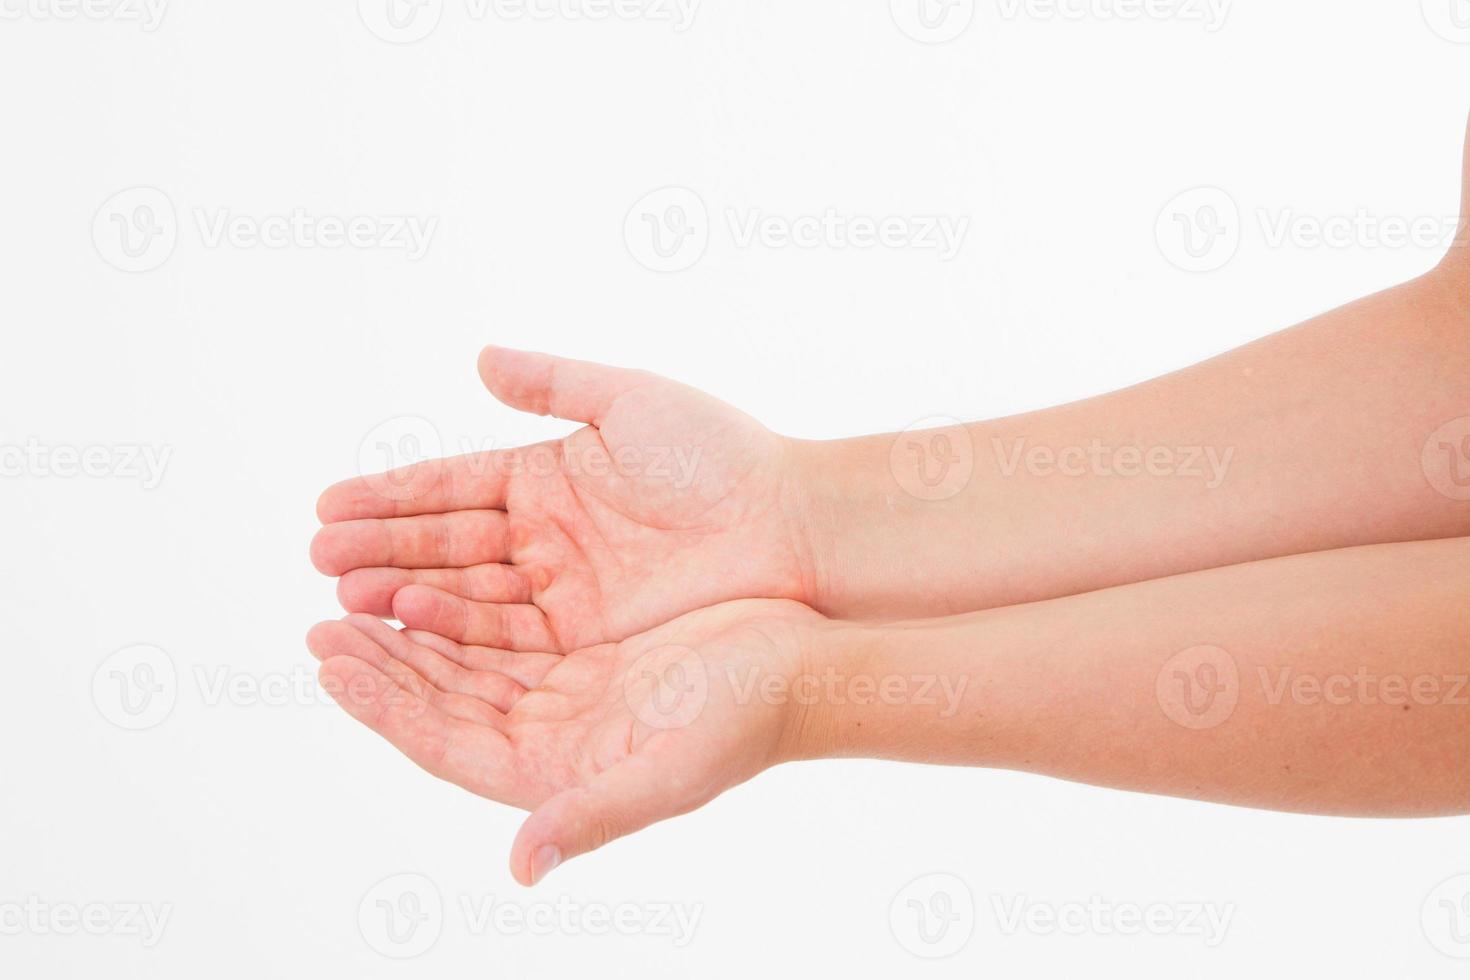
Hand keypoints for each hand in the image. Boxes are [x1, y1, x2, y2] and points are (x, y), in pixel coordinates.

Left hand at [307, 599, 824, 882]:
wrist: (802, 667)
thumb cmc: (746, 721)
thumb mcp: (671, 772)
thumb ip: (593, 817)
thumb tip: (522, 866)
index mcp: (556, 774)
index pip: (447, 741)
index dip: (386, 706)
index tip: (332, 664)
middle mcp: (550, 738)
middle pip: (443, 702)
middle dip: (381, 666)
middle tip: (320, 625)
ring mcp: (564, 694)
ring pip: (466, 664)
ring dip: (411, 635)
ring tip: (353, 600)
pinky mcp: (584, 654)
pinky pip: (504, 631)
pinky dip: (461, 610)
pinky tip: (427, 584)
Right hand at [311, 347, 818, 651]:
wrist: (791, 528)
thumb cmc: (721, 457)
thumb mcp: (633, 403)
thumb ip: (555, 383)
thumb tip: (479, 358)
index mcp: (547, 474)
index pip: (450, 486)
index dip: (391, 496)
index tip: (328, 504)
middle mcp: (544, 536)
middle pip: (446, 544)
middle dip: (380, 549)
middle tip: (318, 557)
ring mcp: (561, 589)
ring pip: (465, 593)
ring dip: (404, 593)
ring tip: (345, 593)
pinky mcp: (583, 636)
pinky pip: (506, 635)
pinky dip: (454, 631)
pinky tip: (404, 625)